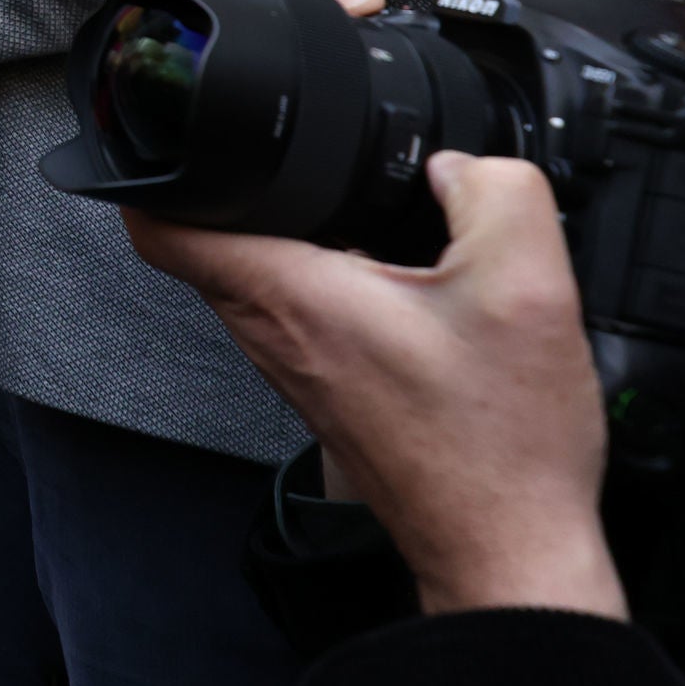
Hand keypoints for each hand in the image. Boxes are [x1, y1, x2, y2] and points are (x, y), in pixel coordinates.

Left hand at [124, 152, 622, 618]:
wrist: (510, 550)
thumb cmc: (501, 446)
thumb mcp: (528, 288)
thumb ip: (496, 193)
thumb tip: (459, 165)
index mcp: (290, 296)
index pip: (160, 225)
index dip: (155, 168)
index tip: (179, 136)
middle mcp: (273, 334)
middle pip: (206, 241)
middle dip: (229, 190)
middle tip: (273, 153)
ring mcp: (296, 367)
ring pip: (255, 278)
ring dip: (282, 235)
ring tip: (336, 203)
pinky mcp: (328, 391)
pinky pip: (300, 313)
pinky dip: (323, 279)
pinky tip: (384, 273)